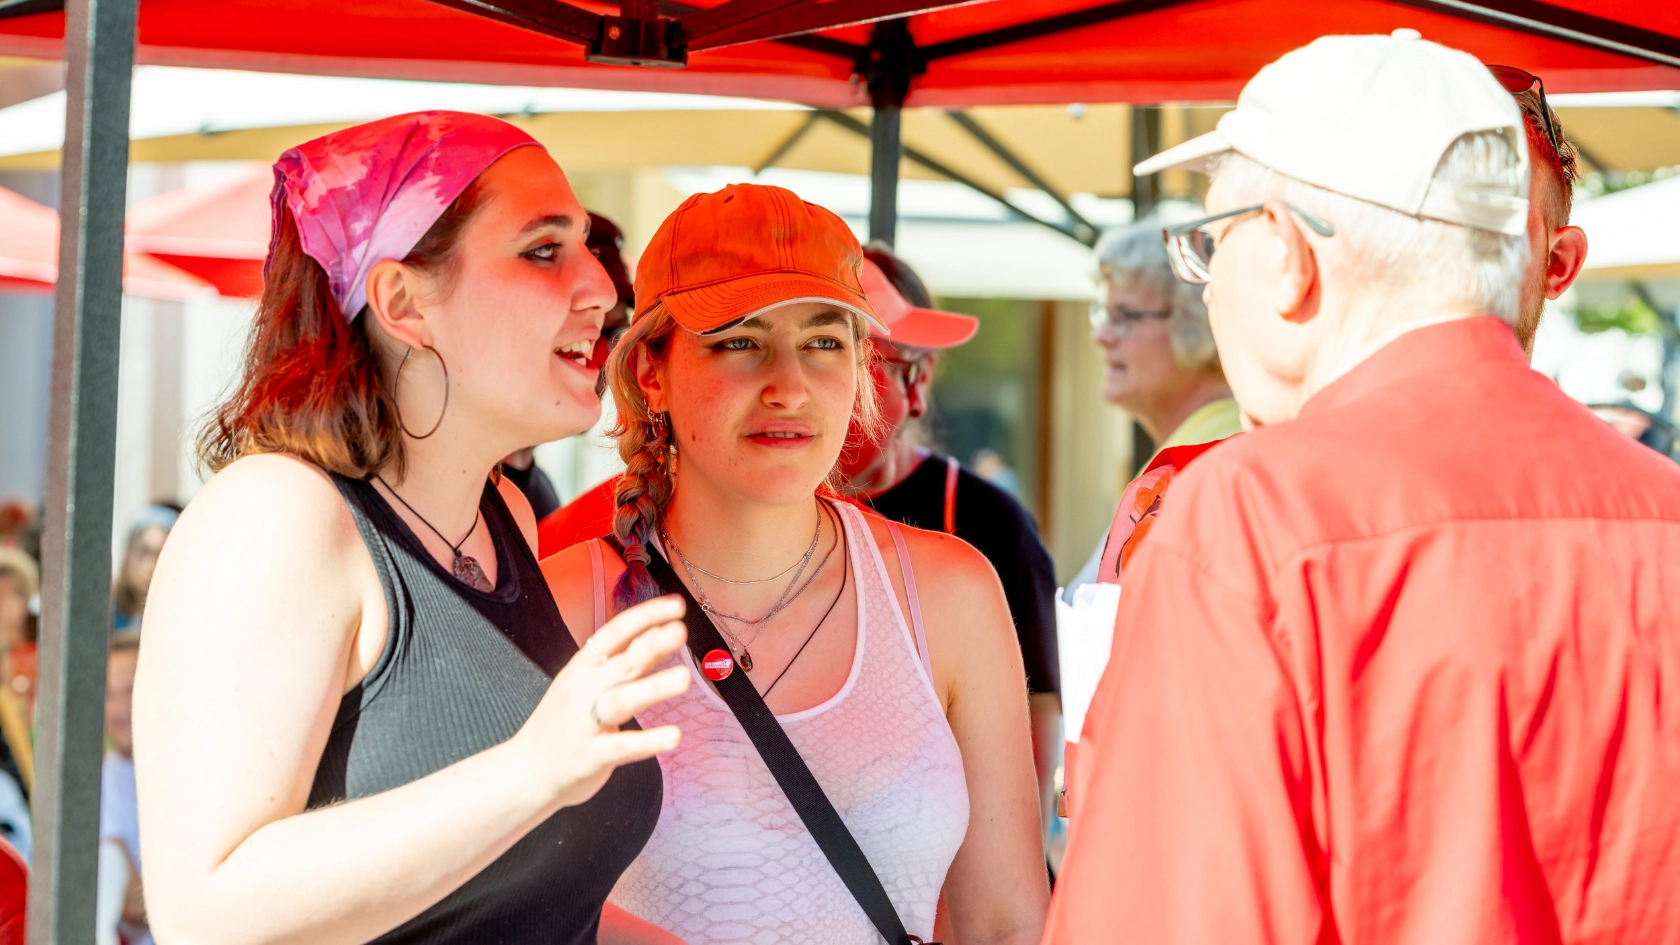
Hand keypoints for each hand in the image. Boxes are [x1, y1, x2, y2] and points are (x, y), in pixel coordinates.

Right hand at [512, 595, 689, 809]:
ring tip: (684, 678)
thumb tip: (660, 634)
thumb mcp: (587, 684)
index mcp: (584, 667)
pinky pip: (622, 747)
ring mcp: (586, 723)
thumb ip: (624, 662)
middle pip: (622, 662)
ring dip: (653, 688)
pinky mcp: (592, 756)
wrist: (526, 771)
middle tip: (680, 630)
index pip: (615, 633)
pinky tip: (674, 736)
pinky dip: (648, 741)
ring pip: (622, 700)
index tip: (676, 604)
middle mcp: (585, 689)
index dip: (644, 617)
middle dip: (650, 645)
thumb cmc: (564, 723)